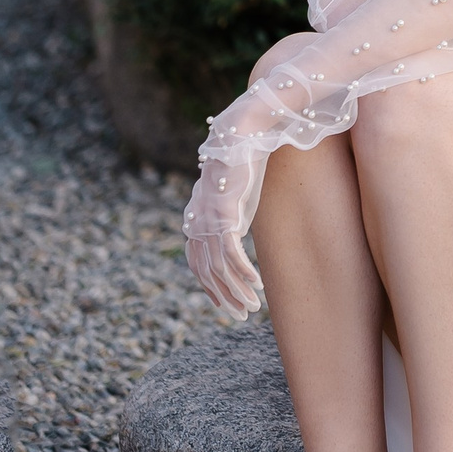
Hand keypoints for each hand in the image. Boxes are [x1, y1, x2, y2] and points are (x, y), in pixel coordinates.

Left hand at [183, 126, 266, 320]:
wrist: (243, 135)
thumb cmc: (242, 163)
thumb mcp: (234, 194)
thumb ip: (228, 213)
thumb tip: (233, 227)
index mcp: (195, 218)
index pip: (196, 262)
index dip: (209, 286)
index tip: (224, 302)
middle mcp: (196, 222)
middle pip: (206, 272)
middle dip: (224, 297)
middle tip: (241, 316)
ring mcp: (207, 220)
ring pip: (218, 269)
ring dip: (236, 291)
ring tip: (253, 308)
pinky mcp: (223, 215)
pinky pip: (231, 254)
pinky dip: (243, 273)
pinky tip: (257, 285)